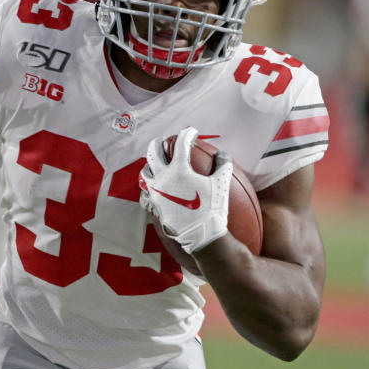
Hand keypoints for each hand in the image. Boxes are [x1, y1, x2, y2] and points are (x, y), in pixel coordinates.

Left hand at [139, 126, 231, 253]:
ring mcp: (156, 193)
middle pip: (153, 152)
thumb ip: (223, 165)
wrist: (201, 236)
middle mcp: (163, 178)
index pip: (181, 144)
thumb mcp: (222, 184)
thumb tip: (223, 155)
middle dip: (159, 143)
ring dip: (150, 165)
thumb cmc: (213, 209)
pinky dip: (148, 190)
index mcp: (178, 169)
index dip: (188, 134)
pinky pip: (145, 195)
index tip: (193, 133)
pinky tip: (153, 190)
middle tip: (165, 141)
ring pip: (145, 173)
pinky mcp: (155, 207)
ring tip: (156, 164)